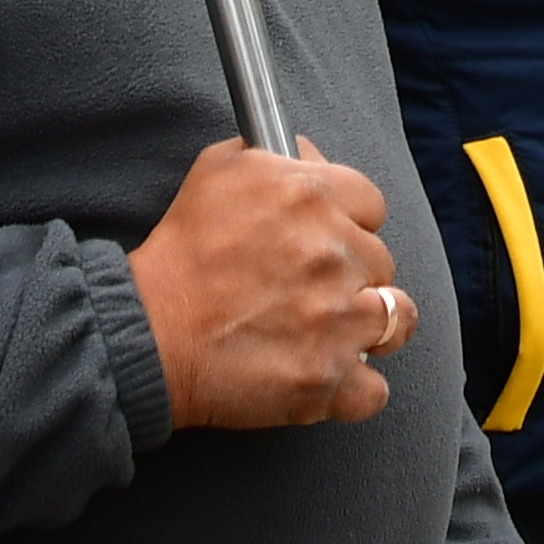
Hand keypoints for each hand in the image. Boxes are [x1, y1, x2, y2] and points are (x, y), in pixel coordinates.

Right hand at [131, 138, 402, 431]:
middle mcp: (332, 255)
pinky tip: (331, 377)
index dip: (350, 222)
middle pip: (383, 262)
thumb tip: (311, 156)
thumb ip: (277, 153)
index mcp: (310, 197)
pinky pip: (374, 389)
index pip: (372, 203)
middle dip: (356, 275)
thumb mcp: (220, 170)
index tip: (330, 240)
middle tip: (316, 289)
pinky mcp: (325, 378)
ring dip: (371, 326)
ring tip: (337, 332)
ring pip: (397, 319)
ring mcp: (335, 320)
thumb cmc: (180, 251)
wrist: (146, 333)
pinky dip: (357, 388)